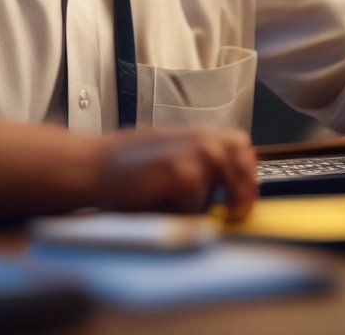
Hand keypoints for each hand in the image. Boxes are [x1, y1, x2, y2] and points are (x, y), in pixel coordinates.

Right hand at [96, 126, 256, 219]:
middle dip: (242, 186)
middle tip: (234, 211)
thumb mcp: (170, 151)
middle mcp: (198, 139)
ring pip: (223, 180)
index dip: (247, 170)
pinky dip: (184, 209)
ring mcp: (191, 153)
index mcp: (197, 134)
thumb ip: (197, 159)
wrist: (98, 164)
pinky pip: (198, 200)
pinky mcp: (180, 172)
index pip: (240, 144)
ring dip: (210, 198)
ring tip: (185, 206)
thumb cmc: (131, 164)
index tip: (243, 195)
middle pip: (240, 157)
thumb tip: (229, 184)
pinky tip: (162, 203)